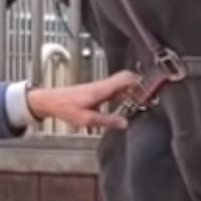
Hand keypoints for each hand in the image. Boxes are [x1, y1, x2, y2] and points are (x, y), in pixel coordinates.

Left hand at [25, 70, 139, 130]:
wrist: (48, 101)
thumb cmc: (64, 107)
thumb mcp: (86, 119)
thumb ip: (107, 121)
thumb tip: (125, 123)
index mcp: (102, 89)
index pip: (126, 78)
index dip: (140, 82)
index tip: (151, 89)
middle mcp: (103, 85)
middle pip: (126, 78)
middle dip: (140, 84)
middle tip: (150, 95)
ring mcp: (100, 87)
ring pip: (121, 83)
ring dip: (132, 89)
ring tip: (141, 100)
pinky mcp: (96, 91)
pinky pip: (115, 88)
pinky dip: (124, 93)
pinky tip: (126, 103)